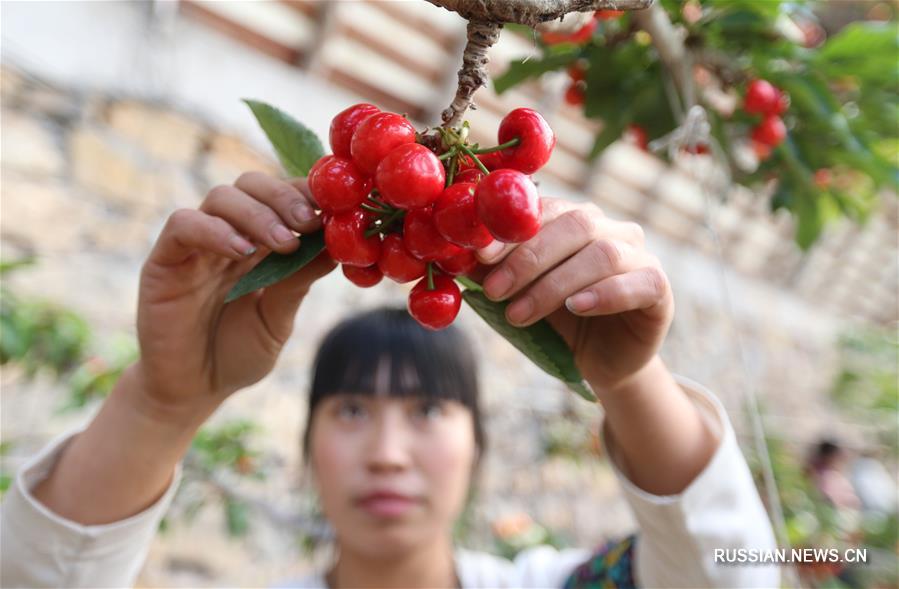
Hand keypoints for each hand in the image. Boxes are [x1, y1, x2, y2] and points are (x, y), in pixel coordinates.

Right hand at [135, 172, 334, 418]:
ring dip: (257, 214)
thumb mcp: (279, 317)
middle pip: (252, 185)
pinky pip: (183, 225)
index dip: (307, 194)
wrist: (194, 391)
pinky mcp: (164, 260)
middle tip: (308, 222)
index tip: (336, 208)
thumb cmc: (239, 352)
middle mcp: (228, 234)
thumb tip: (337, 245)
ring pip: (221, 197)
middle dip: (284, 197)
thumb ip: (300, 280)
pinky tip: (241, 252)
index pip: (282, 197)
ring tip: (283, 244)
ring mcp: (195, 244)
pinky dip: (215, 231)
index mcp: (260, 243)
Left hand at [472, 198, 673, 394]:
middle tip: (494, 291)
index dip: (509, 230)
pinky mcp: (658, 286)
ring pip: (602, 254)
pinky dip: (605, 293)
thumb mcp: (520, 294)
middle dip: (528, 259)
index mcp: (574, 219)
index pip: (543, 211)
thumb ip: (497, 271)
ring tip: (520, 313)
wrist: (598, 362)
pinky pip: (638, 282)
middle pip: (575, 225)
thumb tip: (460, 257)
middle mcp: (610, 228)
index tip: (478, 256)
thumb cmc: (556, 321)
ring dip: (555, 284)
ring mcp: (639, 254)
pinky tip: (577, 308)